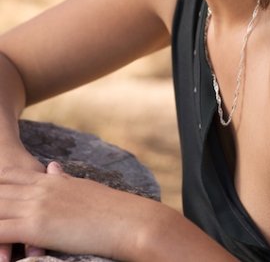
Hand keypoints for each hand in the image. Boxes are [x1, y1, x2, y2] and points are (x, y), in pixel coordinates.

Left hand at [0, 160, 140, 259]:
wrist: (129, 220)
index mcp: (49, 180)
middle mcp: (39, 188)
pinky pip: (1, 229)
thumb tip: (51, 167)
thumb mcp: (81, 188)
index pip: (9, 176)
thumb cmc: (111, 209)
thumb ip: (63, 179)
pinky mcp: (37, 226)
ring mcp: (37, 205)